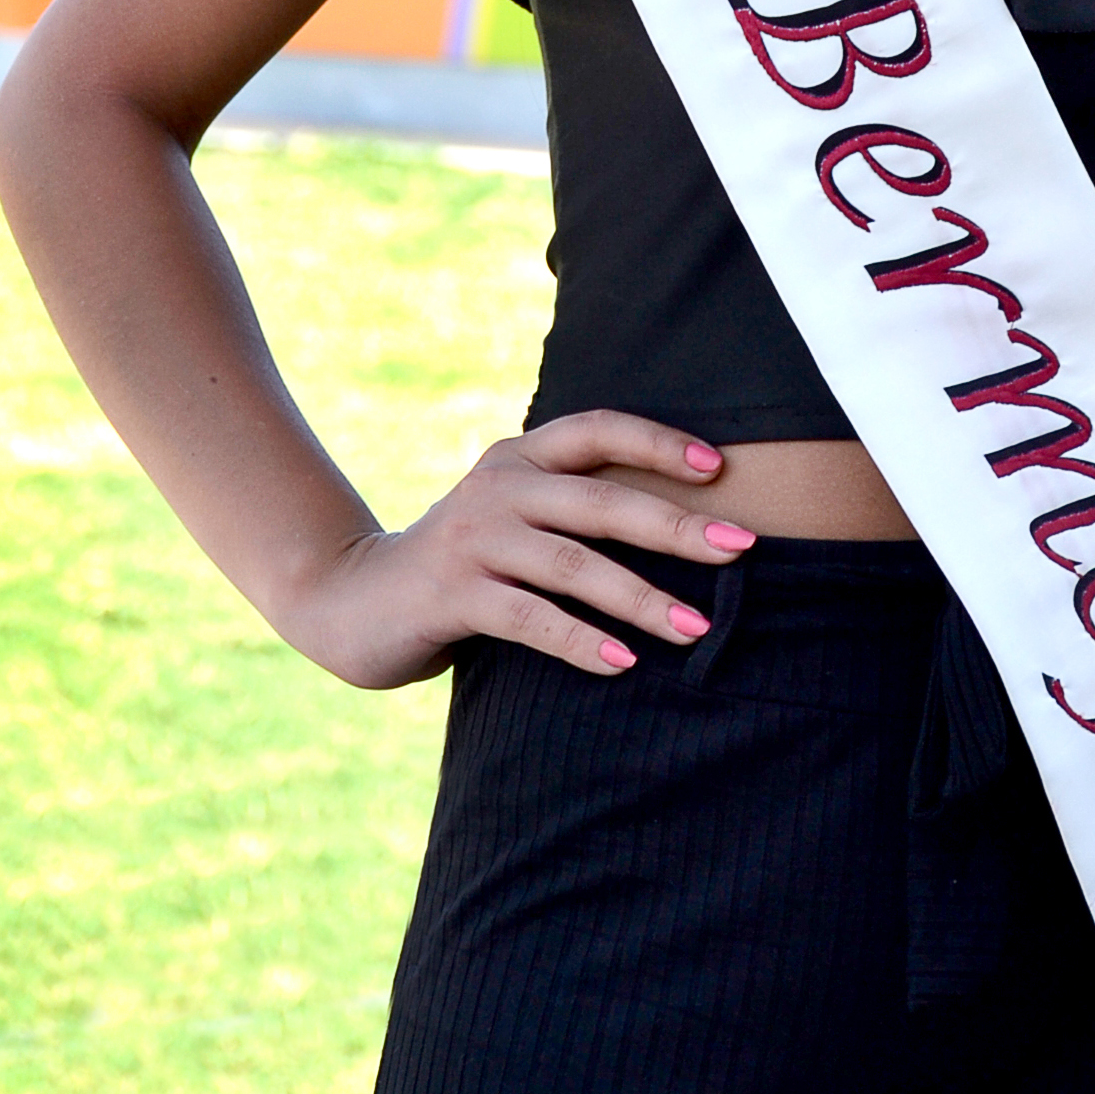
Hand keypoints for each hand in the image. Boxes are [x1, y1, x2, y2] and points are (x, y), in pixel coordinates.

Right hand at [271, 412, 753, 687]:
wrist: (353, 600)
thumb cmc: (463, 563)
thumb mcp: (512, 517)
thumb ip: (571, 508)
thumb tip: (688, 528)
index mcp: (518, 457)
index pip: (598, 430)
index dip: (659, 443)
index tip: (721, 468)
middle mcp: (497, 486)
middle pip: (601, 500)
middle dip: (677, 526)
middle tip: (740, 548)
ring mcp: (473, 540)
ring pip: (573, 564)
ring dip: (641, 597)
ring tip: (696, 628)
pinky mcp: (451, 594)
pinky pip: (530, 618)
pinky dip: (580, 640)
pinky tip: (623, 663)